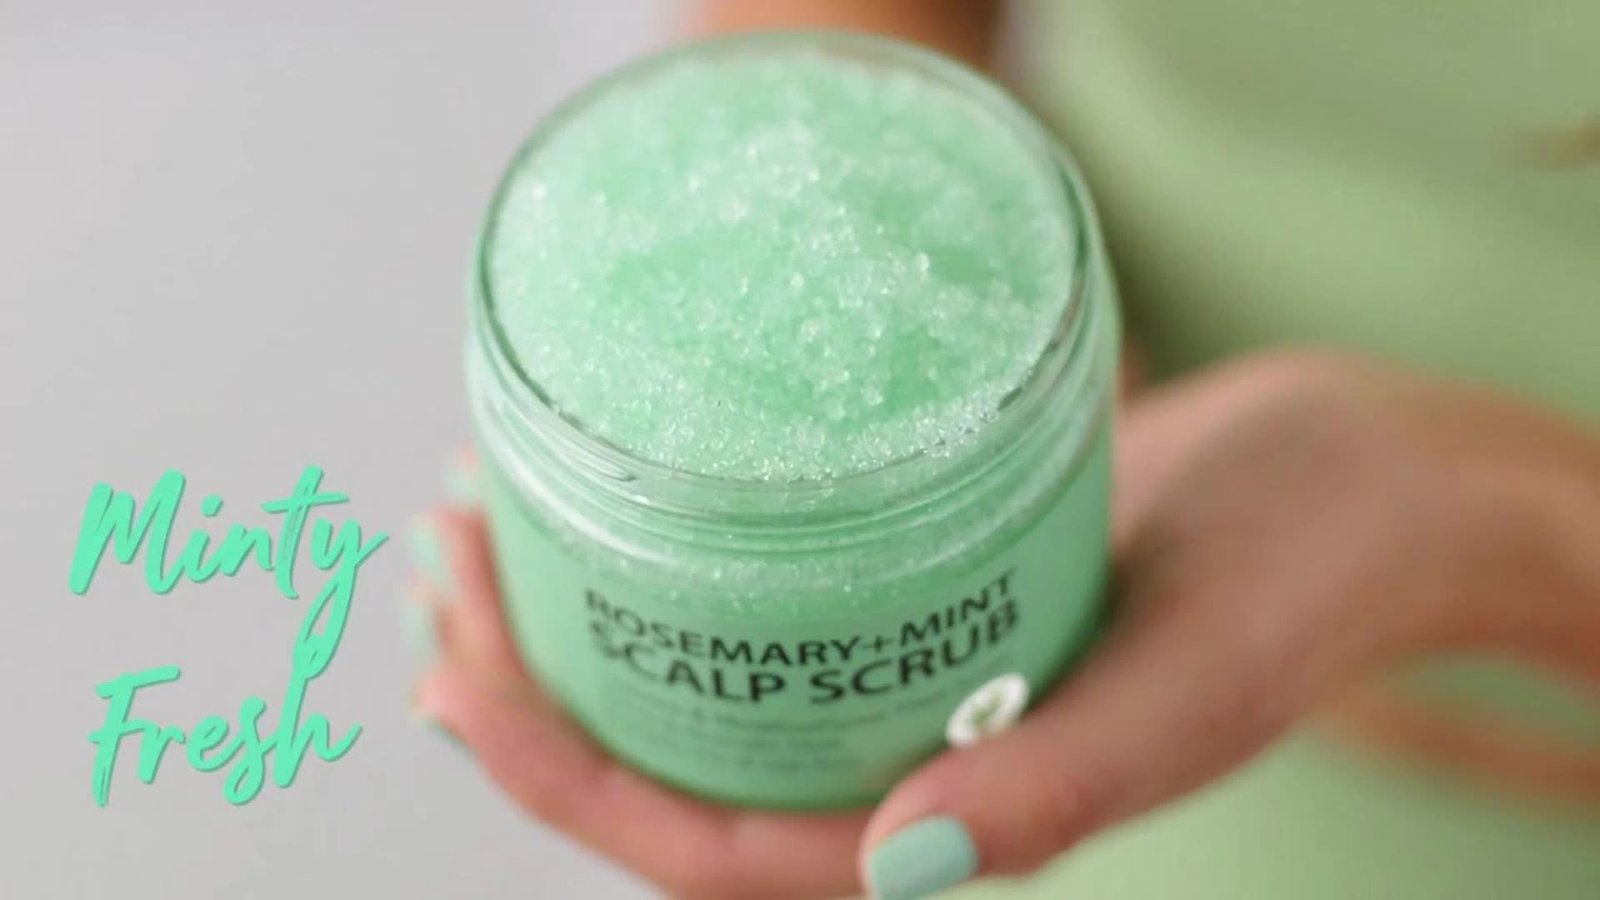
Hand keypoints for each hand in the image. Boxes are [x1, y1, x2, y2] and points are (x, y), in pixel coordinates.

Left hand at [407, 353, 1599, 897]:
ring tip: (481, 520)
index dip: (561, 780)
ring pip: (704, 681)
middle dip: (528, 694)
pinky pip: (765, 591)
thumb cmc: (1314, 578)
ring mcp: (904, 674)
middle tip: (440, 563)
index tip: (460, 667)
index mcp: (951, 822)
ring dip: (579, 619)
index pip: (708, 844)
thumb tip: (899, 862)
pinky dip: (673, 548)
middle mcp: (903, 758)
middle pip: (671, 766)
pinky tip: (616, 476)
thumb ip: (1065, 783)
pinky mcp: (918, 586)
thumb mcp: (1202, 679)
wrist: (1371, 480)